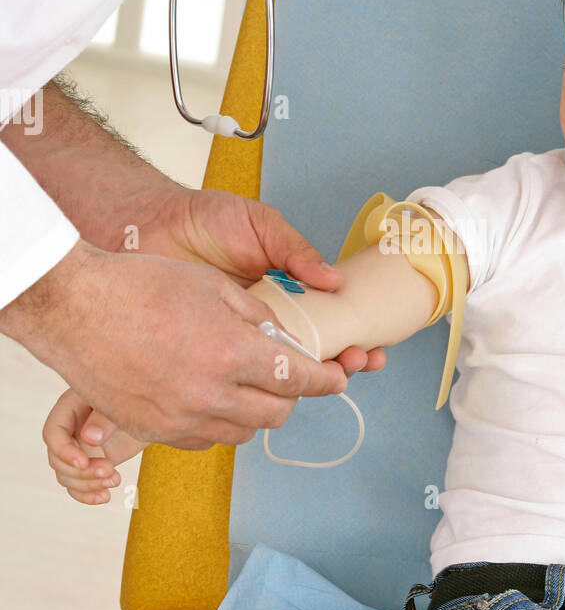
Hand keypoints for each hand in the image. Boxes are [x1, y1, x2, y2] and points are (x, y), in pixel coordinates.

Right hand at [2, 238, 350, 449]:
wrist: (74, 308)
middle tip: (291, 379)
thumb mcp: (212, 285)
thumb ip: (258, 317)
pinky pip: (205, 440)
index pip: (298, 379)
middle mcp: (209, 394)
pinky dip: (220, 423)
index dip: (327, 380)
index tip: (337, 378)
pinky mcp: (154, 432)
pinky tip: (212, 397)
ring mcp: (180, 419)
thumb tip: (285, 341)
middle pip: (277, 413)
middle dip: (293, 397)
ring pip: (244, 432)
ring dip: (257, 411)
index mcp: (230, 351)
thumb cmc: (140, 286)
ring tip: (247, 384)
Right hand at [43, 389, 141, 504]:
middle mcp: (69, 432)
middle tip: (110, 469)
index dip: (64, 451)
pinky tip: (105, 496)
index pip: (53, 433)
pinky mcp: (89, 466)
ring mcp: (77, 450)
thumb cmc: (132, 400)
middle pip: (58, 460)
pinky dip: (89, 495)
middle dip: (83, 471)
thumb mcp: (120, 403)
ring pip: (67, 477)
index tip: (83, 463)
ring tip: (116, 479)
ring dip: (89, 484)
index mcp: (70, 410)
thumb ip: (104, 419)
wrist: (149, 413)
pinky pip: (77, 486)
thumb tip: (89, 438)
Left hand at [135, 188, 386, 378]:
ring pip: (280, 371)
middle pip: (313, 352)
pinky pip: (238, 375)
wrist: (148, 226)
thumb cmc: (204, 220)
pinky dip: (257, 387)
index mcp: (287, 290)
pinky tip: (278, 390)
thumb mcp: (260, 225)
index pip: (330, 320)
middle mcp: (269, 319)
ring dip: (309, 380)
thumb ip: (295, 250)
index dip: (353, 337)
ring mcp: (240, 339)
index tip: (372, 349)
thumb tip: (335, 279)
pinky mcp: (211, 352)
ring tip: (331, 375)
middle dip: (342, 363)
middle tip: (356, 362)